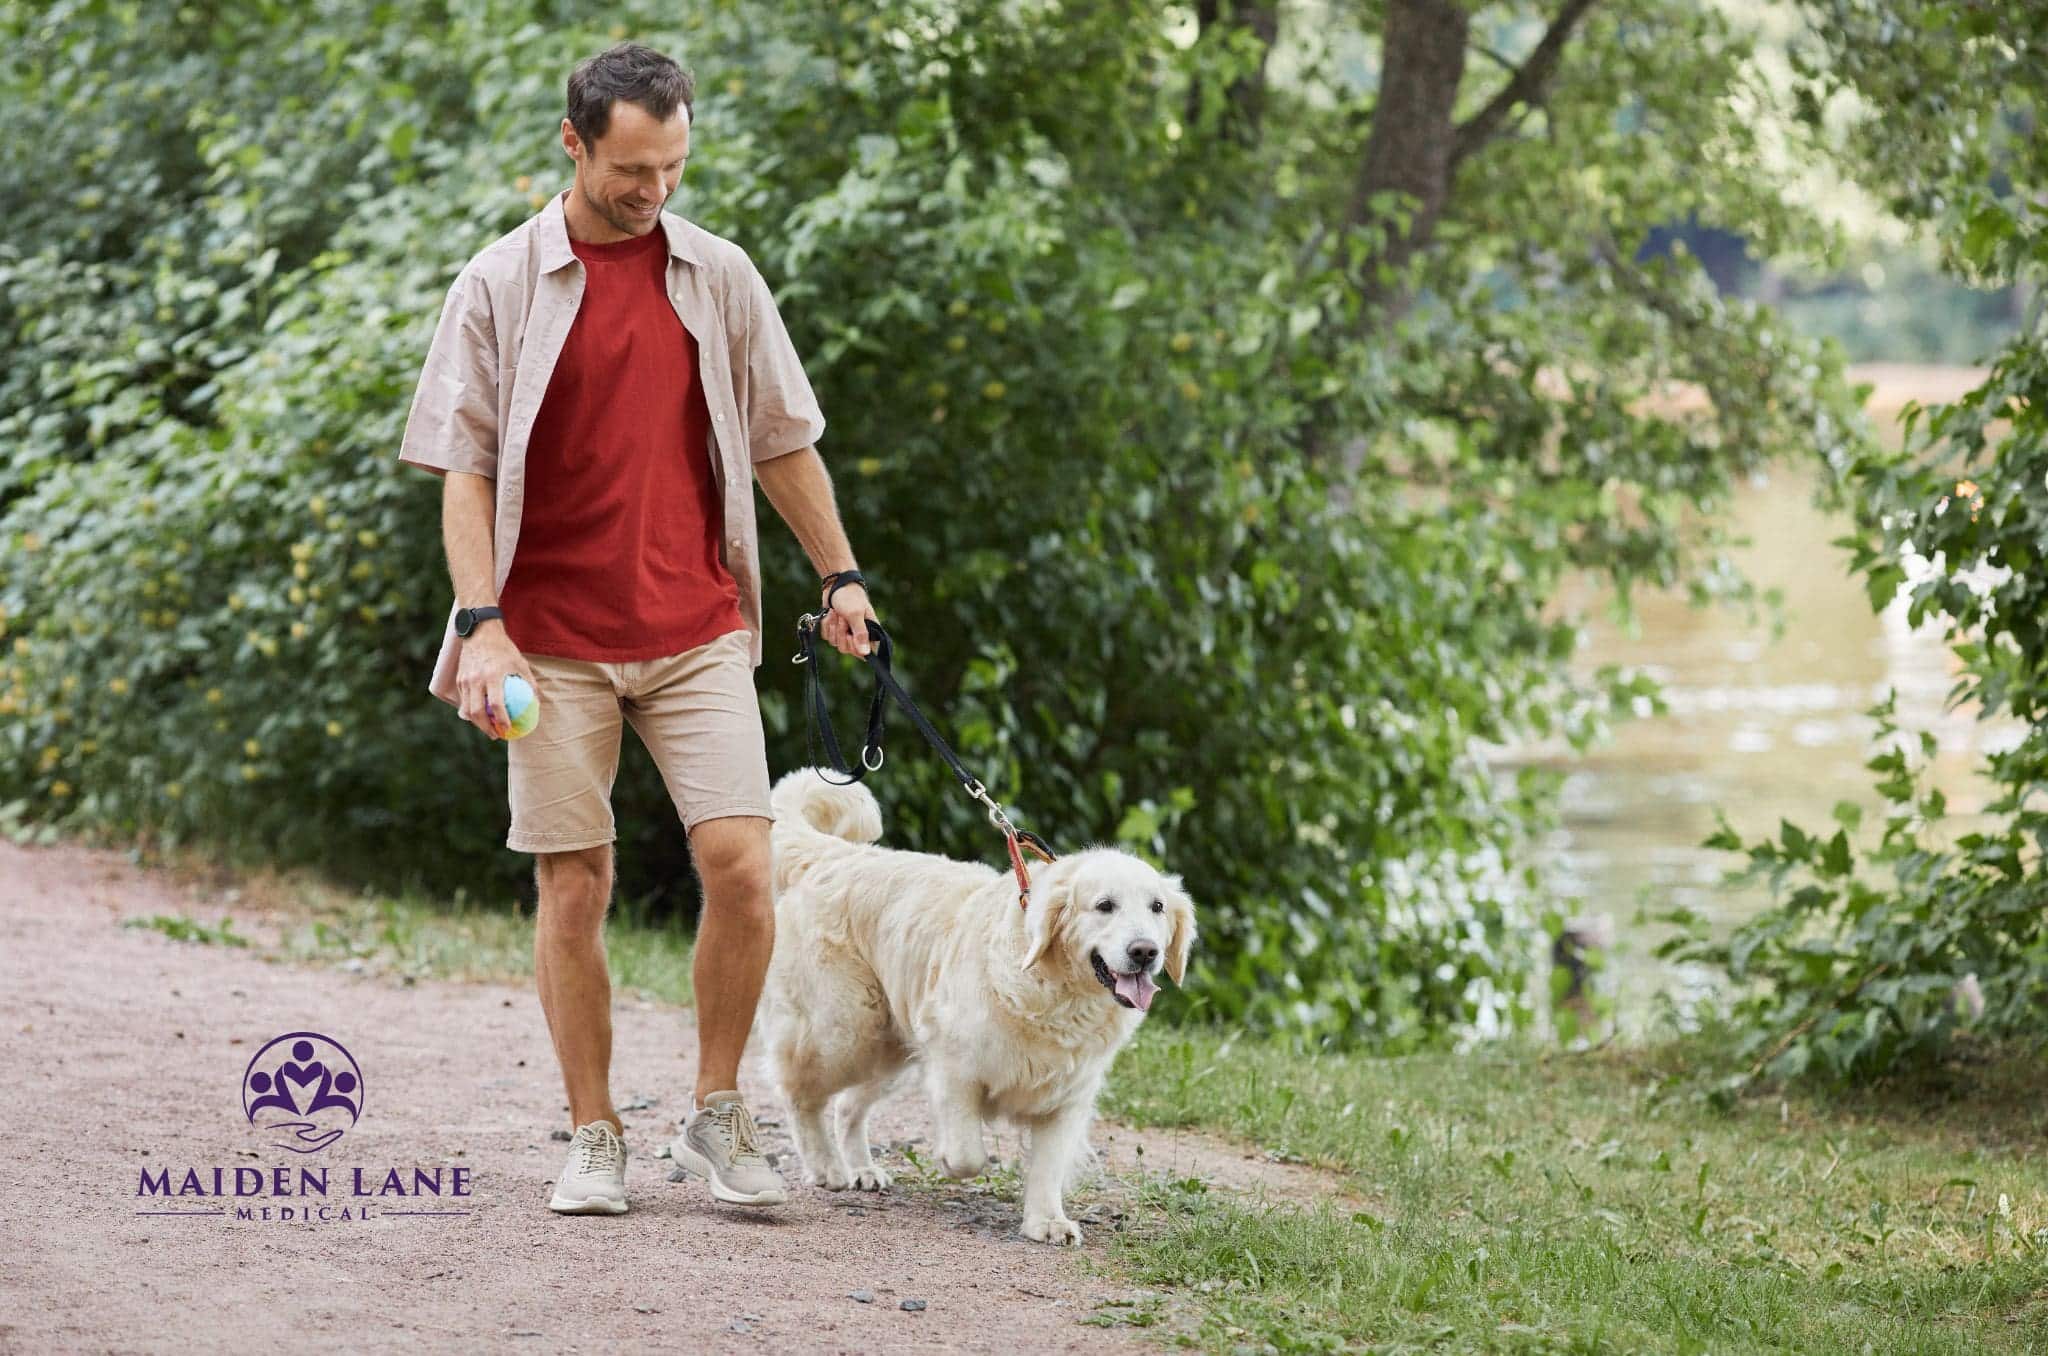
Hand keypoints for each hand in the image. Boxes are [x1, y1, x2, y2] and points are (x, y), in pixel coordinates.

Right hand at [454, 624, 535, 738]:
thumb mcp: (521, 663)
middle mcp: (476, 679)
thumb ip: (529, 683)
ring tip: (488, 729)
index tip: (508, 730)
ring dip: (477, 723)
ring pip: (467, 709)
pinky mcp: (459, 679)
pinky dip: (470, 711)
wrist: (480, 631)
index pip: (496, 704)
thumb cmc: (504, 648)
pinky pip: (463, 700)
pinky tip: (480, 716)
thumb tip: (537, 702)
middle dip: (485, 728)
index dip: (502, 720)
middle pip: (477, 712)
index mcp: (493, 676)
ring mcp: (465, 680)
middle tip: (496, 735)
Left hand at [819, 581, 877, 657]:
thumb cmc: (850, 597)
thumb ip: (861, 634)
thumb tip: (865, 653)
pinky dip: (827, 625)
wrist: (836, 585)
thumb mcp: (855, 614)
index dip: (855, 647)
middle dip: (840, 633)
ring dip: (833, 627)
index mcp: (870, 632)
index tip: (850, 635)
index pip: (865, 653)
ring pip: (835, 643)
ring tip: (836, 613)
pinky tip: (830, 614)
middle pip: (846, 649)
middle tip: (842, 618)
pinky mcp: (835, 630)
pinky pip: (827, 637)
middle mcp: (859, 635)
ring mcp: (846, 633)